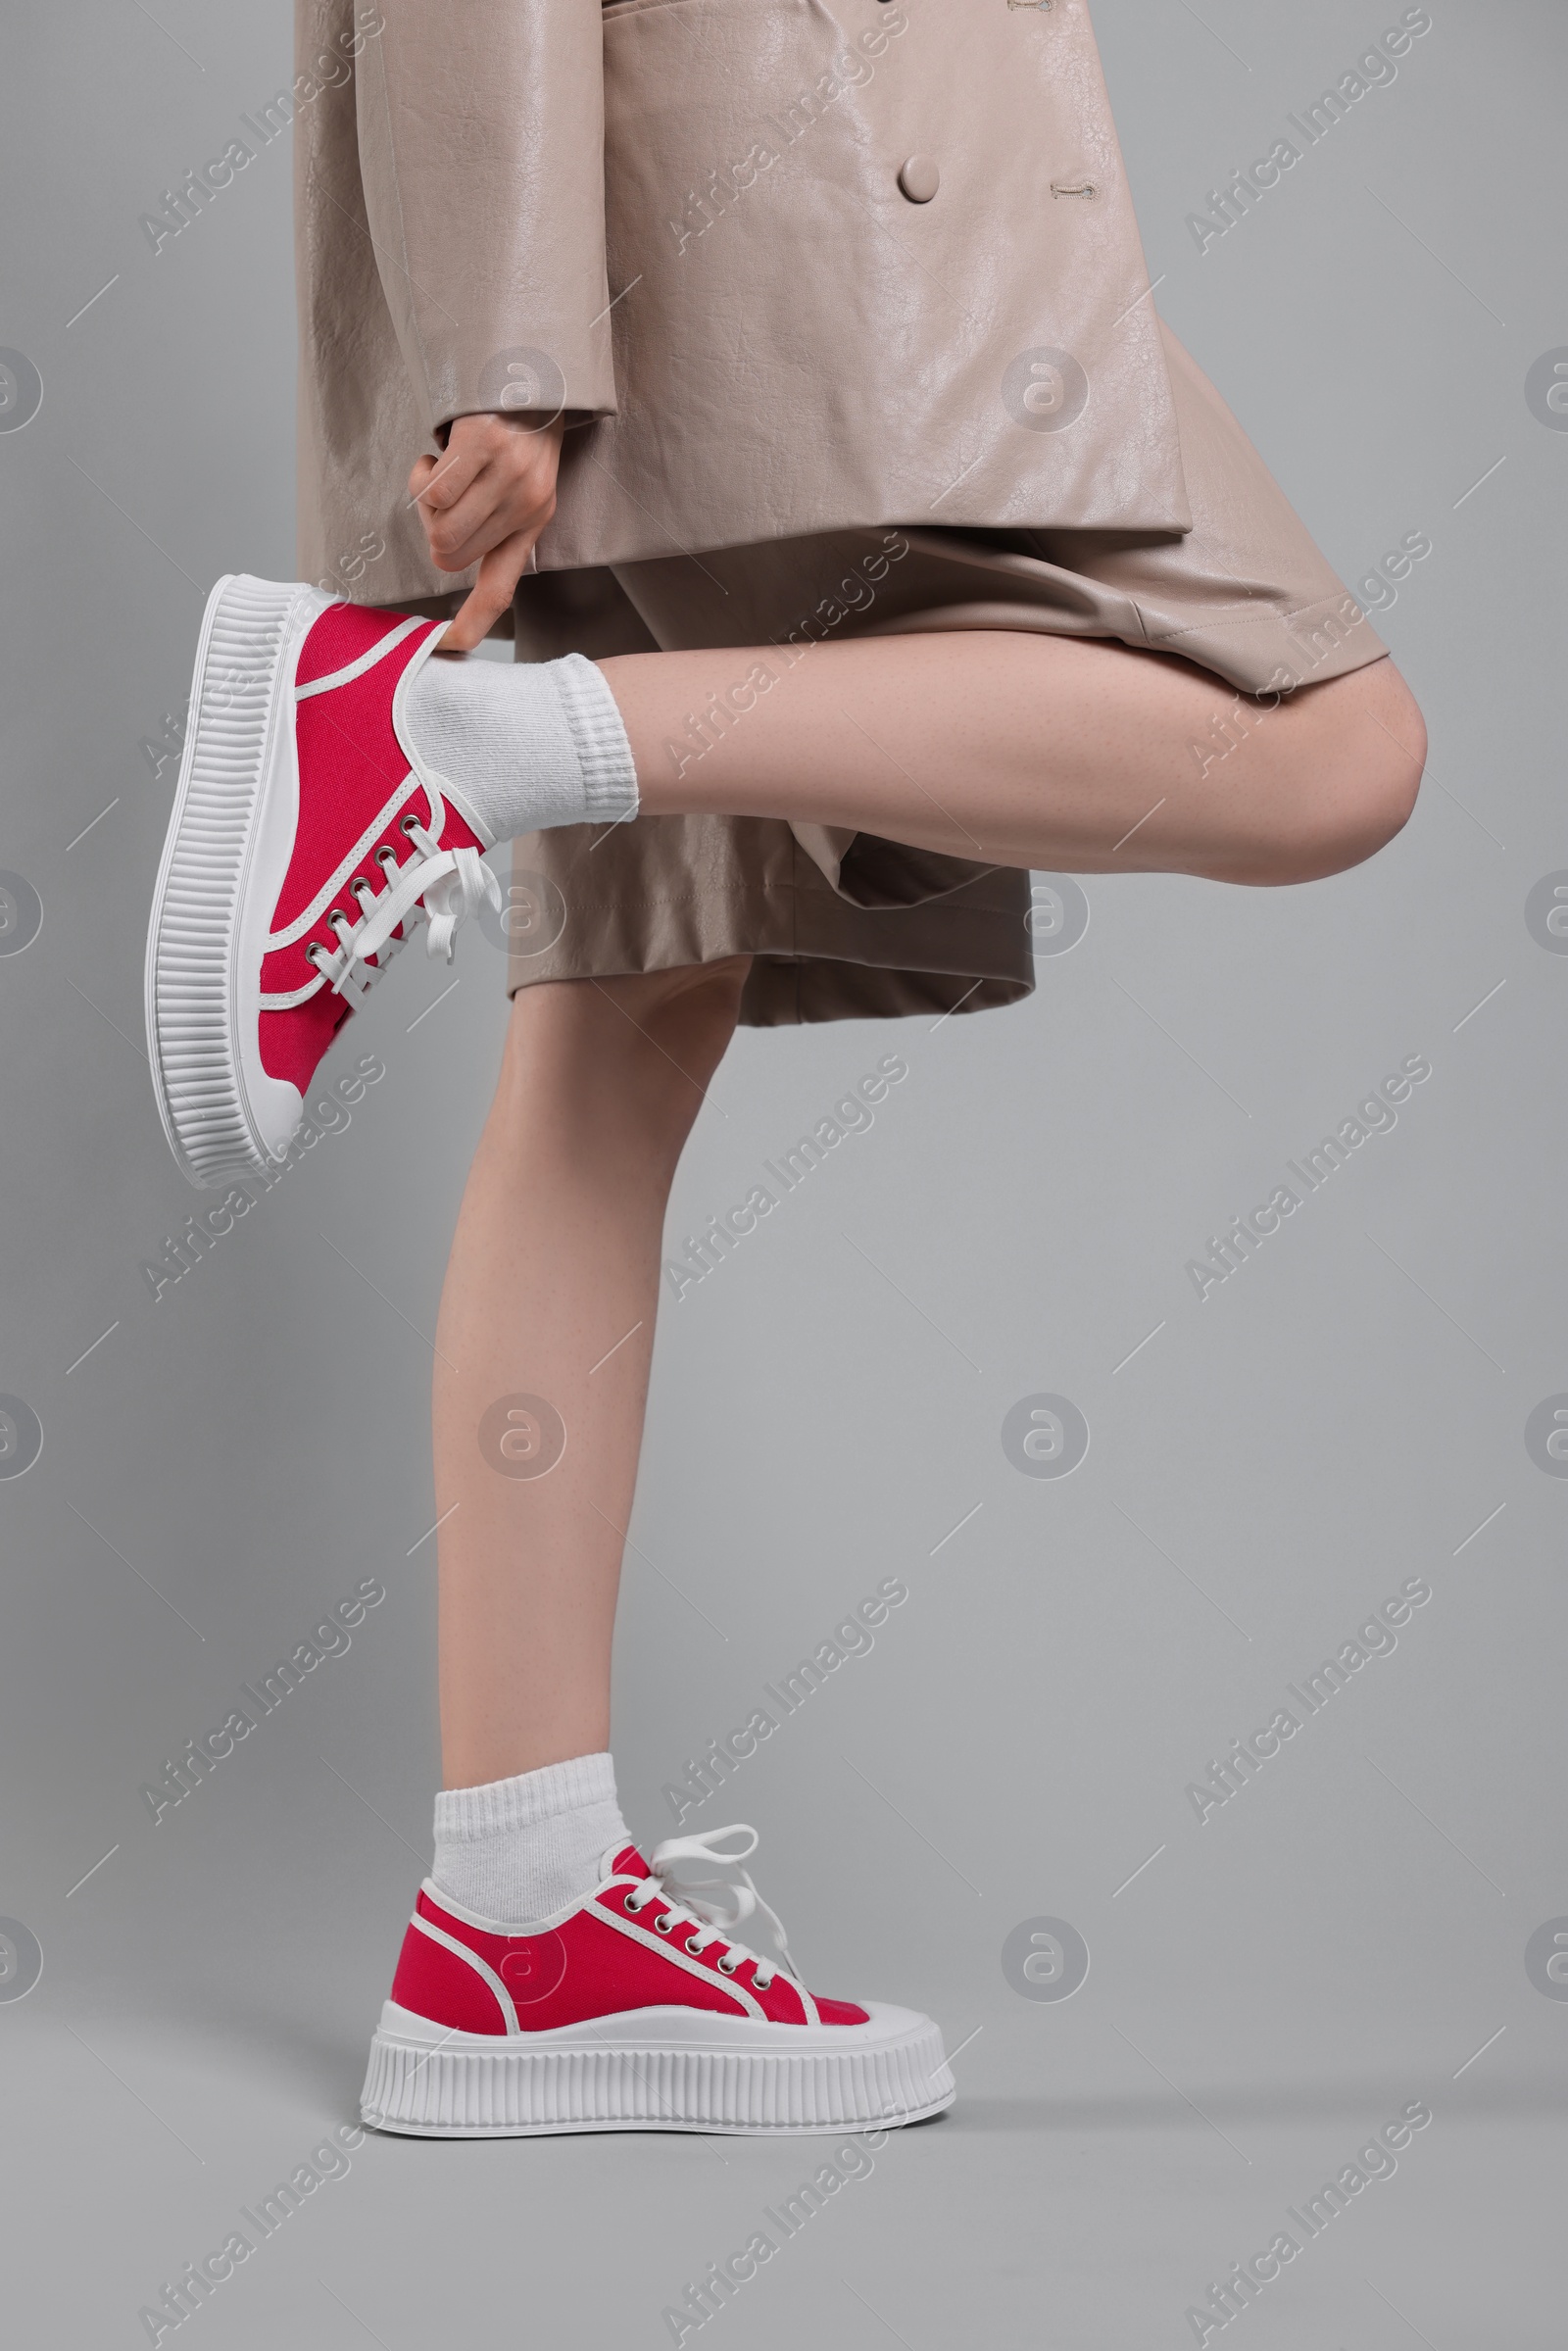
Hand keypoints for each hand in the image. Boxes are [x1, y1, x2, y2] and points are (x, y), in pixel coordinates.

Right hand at [408, 410, 565, 651]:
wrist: (536, 367)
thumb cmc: (518, 427)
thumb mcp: (520, 481)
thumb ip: (492, 518)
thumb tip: (445, 548)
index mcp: (533, 522)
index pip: (501, 587)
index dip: (472, 621)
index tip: (448, 645)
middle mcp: (525, 505)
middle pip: (448, 556)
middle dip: (431, 529)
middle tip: (445, 493)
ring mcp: (506, 476)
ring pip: (437, 526)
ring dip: (425, 499)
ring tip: (445, 467)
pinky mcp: (483, 447)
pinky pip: (431, 489)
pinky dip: (423, 472)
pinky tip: (442, 450)